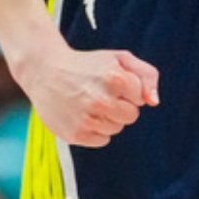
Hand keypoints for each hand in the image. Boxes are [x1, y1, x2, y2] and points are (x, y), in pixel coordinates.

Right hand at [16, 37, 158, 147]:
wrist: (44, 71)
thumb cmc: (88, 65)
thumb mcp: (119, 58)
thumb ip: (146, 75)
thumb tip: (153, 102)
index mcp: (115, 78)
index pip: (140, 98)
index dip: (128, 90)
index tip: (110, 81)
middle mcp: (101, 100)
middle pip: (131, 116)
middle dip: (121, 106)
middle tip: (101, 93)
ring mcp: (87, 119)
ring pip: (116, 128)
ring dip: (107, 118)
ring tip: (88, 102)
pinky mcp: (76, 135)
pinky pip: (102, 140)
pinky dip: (95, 129)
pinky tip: (81, 114)